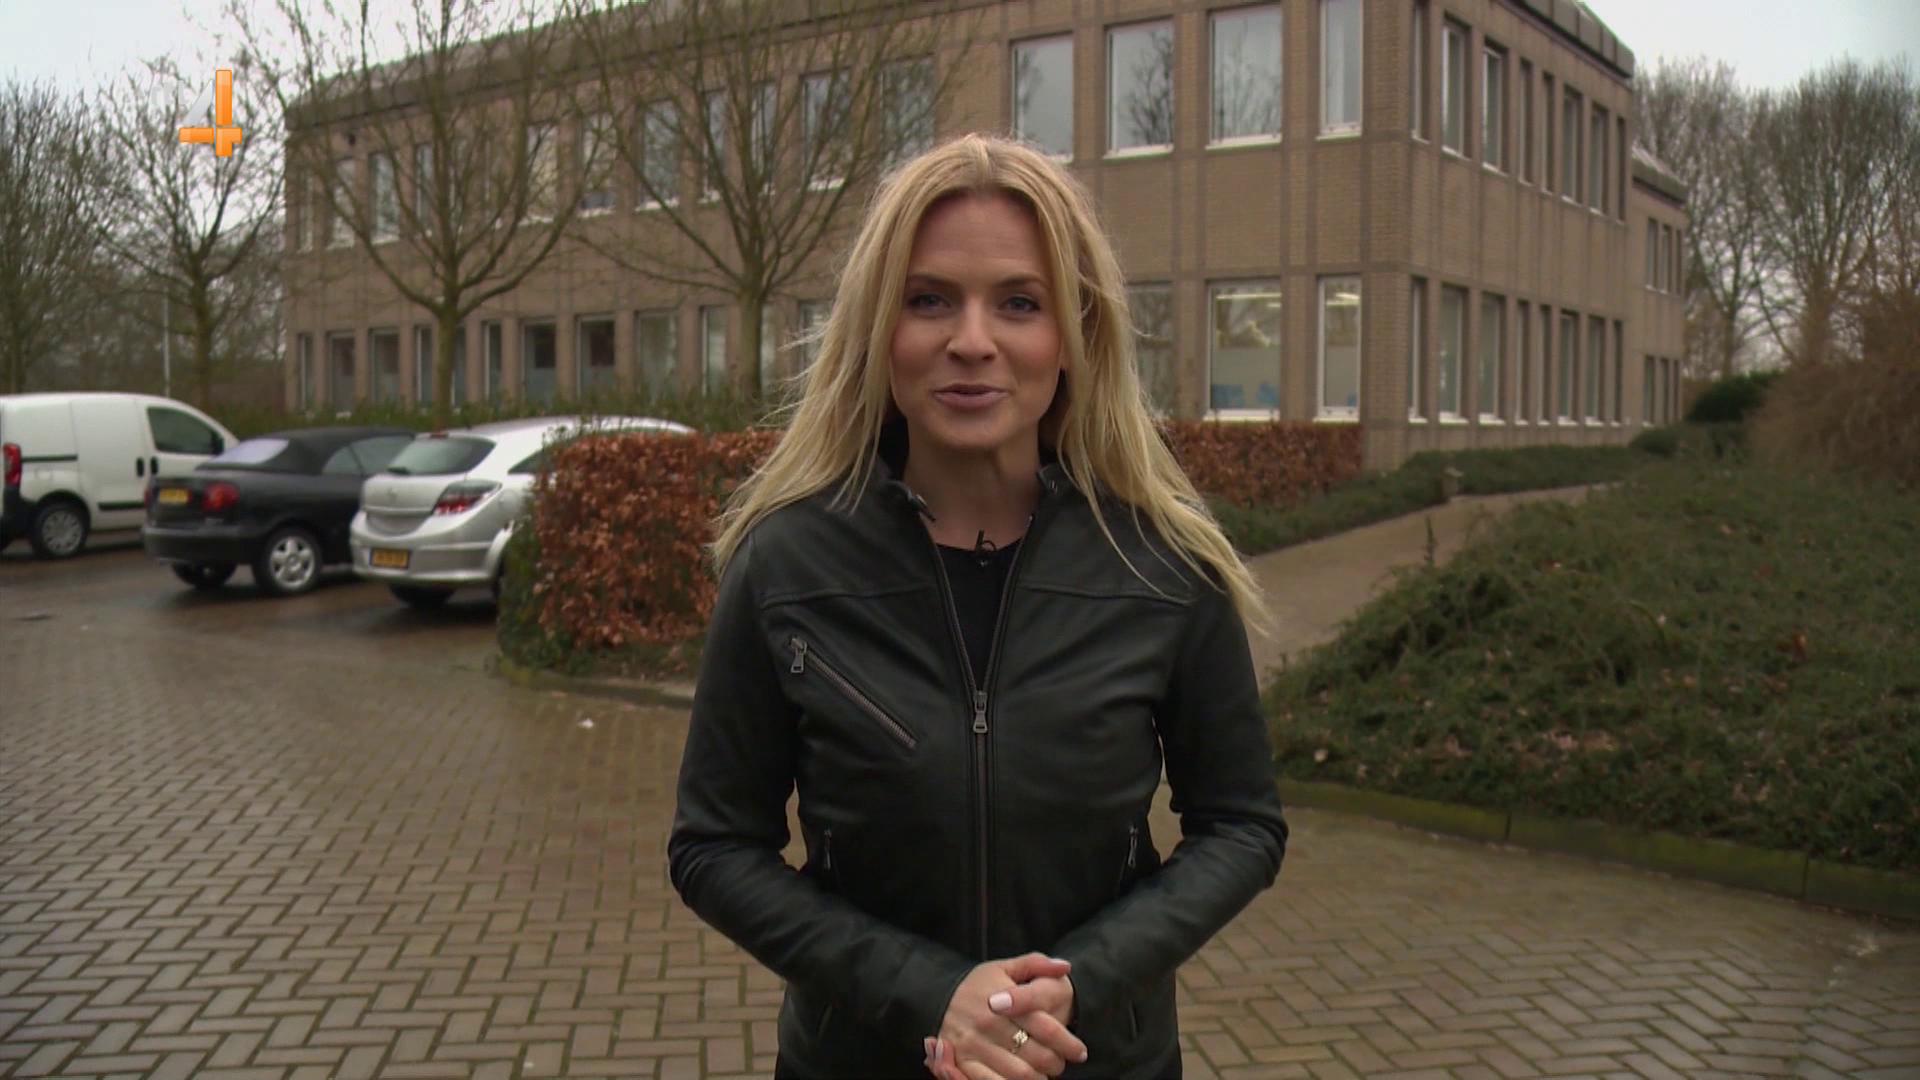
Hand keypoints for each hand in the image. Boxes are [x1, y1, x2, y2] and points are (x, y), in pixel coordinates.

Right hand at [931, 954, 1087, 1078]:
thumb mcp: (1005, 967)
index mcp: (1001, 998)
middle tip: (1061, 1064)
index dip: (1067, 1042)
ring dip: (1038, 1078)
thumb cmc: (979, 985)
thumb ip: (1036, 964)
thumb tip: (1065, 966)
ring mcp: (973, 1045)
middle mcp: (986, 1022)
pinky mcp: (961, 1062)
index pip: (1045, 1026)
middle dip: (1055, 1063)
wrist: (937, 996)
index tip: (1079, 1051)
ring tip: (1045, 1074)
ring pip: (1019, 1074)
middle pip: (1035, 1054)